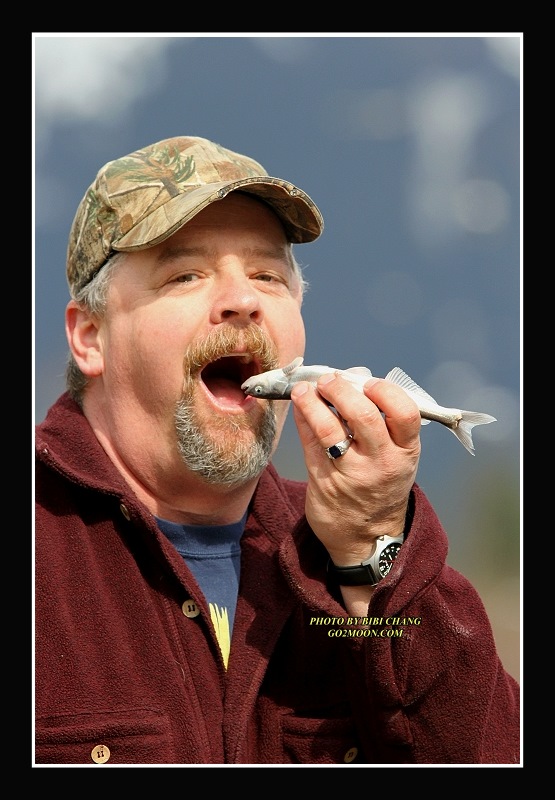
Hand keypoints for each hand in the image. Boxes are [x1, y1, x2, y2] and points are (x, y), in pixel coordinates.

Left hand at [290, 373, 420, 566]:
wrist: (366, 537)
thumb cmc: (381, 483)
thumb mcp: (394, 454)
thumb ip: (378, 417)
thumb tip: (352, 376)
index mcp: (406, 452)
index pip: (404, 413)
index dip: (385, 391)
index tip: (368, 382)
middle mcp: (381, 463)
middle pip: (363, 416)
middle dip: (341, 389)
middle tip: (328, 379)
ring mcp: (351, 474)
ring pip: (329, 428)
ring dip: (313, 401)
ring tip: (304, 389)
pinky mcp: (323, 481)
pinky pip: (309, 442)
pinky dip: (302, 418)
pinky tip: (300, 406)